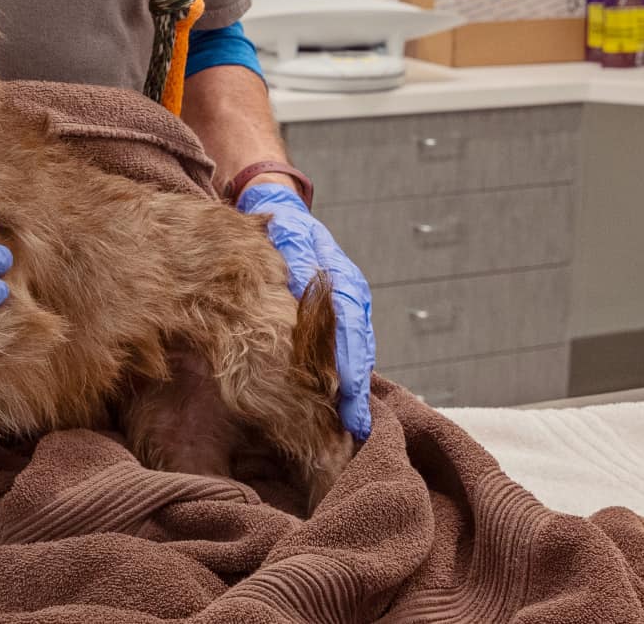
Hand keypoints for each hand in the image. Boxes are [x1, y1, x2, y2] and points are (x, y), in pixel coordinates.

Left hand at [238, 182, 375, 438]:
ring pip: (359, 352)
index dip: (350, 361)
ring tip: (354, 425)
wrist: (286, 218)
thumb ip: (295, 263)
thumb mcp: (287, 240)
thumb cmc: (283, 232)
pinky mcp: (342, 319)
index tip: (349, 392)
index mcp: (343, 278)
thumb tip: (297, 288)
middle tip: (356, 426)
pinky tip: (344, 403)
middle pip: (360, 346)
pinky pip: (350, 351)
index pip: (351, 324)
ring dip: (355, 389)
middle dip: (357, 388)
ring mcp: (352, 309)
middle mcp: (354, 297)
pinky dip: (349, 377)